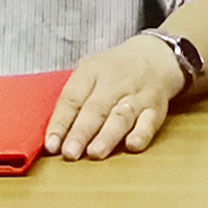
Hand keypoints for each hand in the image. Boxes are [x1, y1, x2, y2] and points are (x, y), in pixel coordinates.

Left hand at [46, 33, 193, 158]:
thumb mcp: (90, 72)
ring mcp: (137, 95)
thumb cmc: (115, 70)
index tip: (51, 145)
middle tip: (70, 153)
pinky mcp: (156, 108)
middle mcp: (115, 83)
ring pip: (121, 116)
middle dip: (81, 133)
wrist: (156, 54)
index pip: (72, 98)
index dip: (60, 123)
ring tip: (95, 153)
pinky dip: (141, 134)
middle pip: (96, 109)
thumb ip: (74, 100)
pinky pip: (150, 121)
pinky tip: (132, 145)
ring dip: (107, 136)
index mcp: (92, 71)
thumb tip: (55, 136)